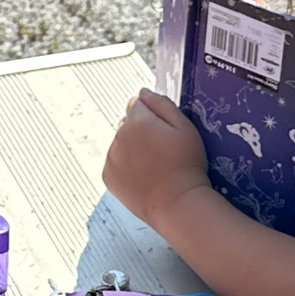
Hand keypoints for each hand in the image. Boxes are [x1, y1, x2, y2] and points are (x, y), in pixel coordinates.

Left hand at [104, 88, 211, 229]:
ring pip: (121, 144)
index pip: (137, 103)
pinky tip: (144, 176)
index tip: (164, 130)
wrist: (177, 203)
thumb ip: (162, 104)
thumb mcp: (185, 127)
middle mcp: (118, 136)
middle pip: (127, 123)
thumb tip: (143, 92)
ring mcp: (111, 157)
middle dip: (140, 130)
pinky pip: (116, 163)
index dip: (153, 115)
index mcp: (136, 120)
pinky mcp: (108, 177)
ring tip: (154, 165)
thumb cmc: (186, 165)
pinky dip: (126, 166)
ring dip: (132, 148)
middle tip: (162, 150)